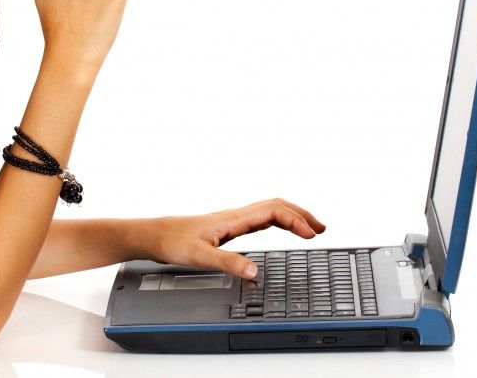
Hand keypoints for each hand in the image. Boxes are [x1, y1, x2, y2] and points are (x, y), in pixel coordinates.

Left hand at [141, 198, 327, 279]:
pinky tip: (280, 230)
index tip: (311, 235)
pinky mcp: (227, 227)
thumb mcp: (200, 257)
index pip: (273, 211)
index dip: (296, 221)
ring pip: (269, 210)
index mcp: (233, 219)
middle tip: (322, 228)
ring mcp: (232, 220)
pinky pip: (260, 218)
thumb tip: (254, 271)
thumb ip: (228, 263)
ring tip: (310, 228)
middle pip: (276, 205)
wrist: (154, 235)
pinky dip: (277, 221)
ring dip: (292, 216)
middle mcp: (235, 216)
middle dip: (301, 214)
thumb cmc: (173, 242)